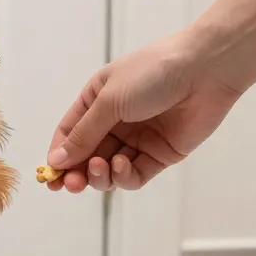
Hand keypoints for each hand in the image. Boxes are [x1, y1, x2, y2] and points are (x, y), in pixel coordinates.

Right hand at [45, 31, 242, 191]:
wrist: (207, 69)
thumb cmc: (153, 73)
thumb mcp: (109, 101)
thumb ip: (83, 134)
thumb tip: (55, 160)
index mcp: (97, 100)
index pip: (68, 134)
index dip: (58, 156)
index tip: (49, 176)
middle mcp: (114, 121)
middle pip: (86, 156)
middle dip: (76, 172)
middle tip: (69, 185)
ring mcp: (137, 139)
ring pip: (108, 169)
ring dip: (98, 175)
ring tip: (98, 168)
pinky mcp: (159, 154)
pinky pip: (133, 175)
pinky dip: (123, 175)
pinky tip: (122, 164)